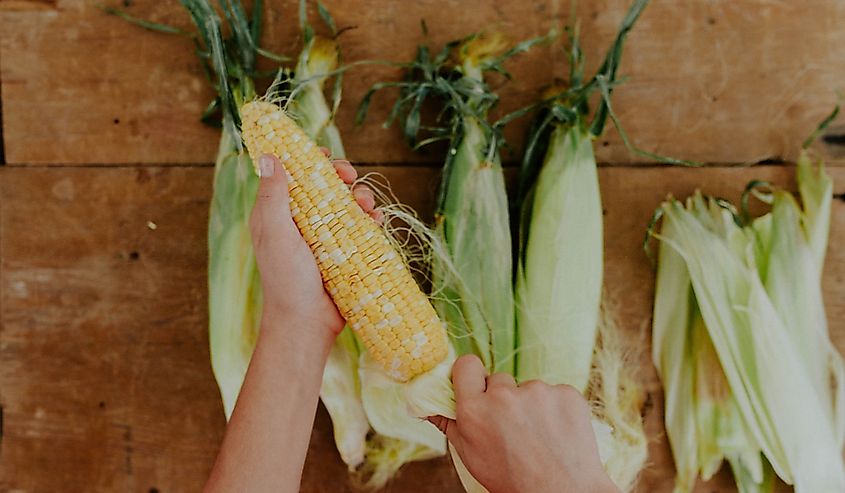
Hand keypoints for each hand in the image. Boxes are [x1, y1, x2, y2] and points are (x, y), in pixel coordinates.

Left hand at [250, 149, 381, 342]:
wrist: (307, 323)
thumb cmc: (286, 280)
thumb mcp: (277, 233)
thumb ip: (274, 196)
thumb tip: (268, 156)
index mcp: (278, 214)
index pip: (294, 177)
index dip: (309, 162)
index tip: (324, 156)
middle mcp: (301, 223)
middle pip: (324, 186)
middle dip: (340, 176)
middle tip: (349, 175)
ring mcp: (324, 238)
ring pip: (346, 205)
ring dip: (360, 197)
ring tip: (367, 205)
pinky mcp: (345, 253)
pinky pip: (361, 229)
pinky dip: (370, 221)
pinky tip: (376, 222)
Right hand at [428, 355, 618, 492]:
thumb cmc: (512, 479)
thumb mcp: (470, 455)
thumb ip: (448, 423)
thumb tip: (425, 404)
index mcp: (475, 409)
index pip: (466, 365)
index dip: (471, 376)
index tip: (477, 388)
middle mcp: (504, 396)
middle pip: (499, 379)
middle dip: (504, 397)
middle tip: (512, 426)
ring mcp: (538, 392)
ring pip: (529, 388)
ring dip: (531, 405)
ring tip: (538, 436)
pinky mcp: (566, 394)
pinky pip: (555, 393)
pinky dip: (556, 409)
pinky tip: (556, 432)